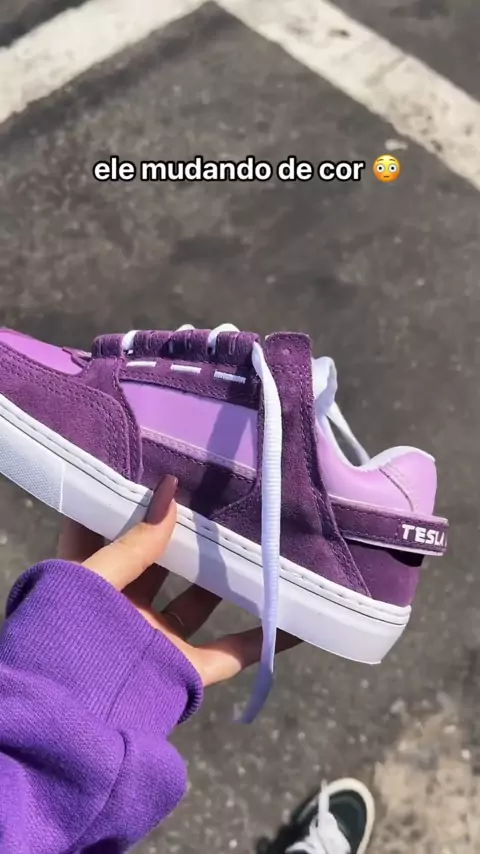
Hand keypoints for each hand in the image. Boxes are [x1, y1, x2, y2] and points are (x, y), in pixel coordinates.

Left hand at [57, 475, 298, 687]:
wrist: (74, 725)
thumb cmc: (70, 641)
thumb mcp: (94, 580)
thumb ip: (134, 543)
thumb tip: (169, 490)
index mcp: (91, 583)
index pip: (106, 530)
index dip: (127, 499)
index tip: (158, 467)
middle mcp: (125, 609)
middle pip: (161, 562)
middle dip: (186, 532)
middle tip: (216, 493)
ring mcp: (157, 640)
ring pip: (200, 600)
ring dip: (227, 576)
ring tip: (256, 536)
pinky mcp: (185, 671)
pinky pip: (231, 653)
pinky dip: (264, 640)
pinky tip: (295, 621)